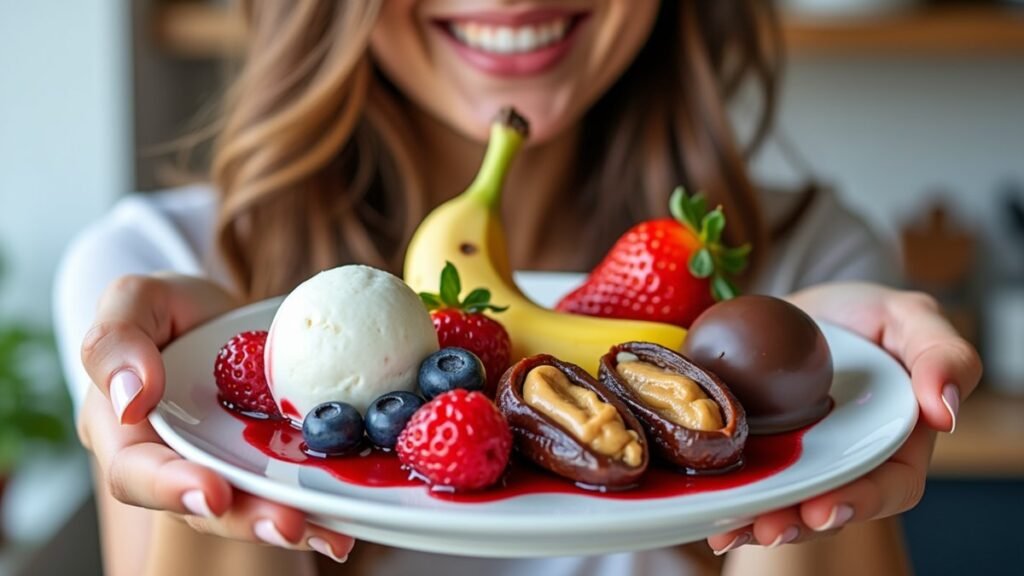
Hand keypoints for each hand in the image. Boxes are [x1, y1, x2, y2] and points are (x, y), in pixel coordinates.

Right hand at [79, 274, 354, 567]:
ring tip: (333, 534)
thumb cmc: (168, 310)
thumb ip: (116, 340)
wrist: (220, 315)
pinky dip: (324, 507)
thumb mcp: (136, 301)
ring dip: (294, 524)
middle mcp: (179, 466)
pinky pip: (297, 489)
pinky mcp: (274, 464)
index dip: (171, 489)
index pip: (136, 474)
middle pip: (206, 507)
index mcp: (128, 434)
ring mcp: (231, 470)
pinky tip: (350, 521)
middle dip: (247, 520)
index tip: (212, 492)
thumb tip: (131, 396)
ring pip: (256, 507)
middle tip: (287, 523)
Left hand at [706, 283, 981, 553]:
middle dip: (797, 523)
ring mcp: (796, 463)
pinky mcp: (754, 453)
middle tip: (769, 527)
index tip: (824, 508)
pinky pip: (742, 482)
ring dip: (757, 522)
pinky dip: (724, 499)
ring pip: (781, 503)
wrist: (796, 306)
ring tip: (730, 529)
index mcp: (894, 444)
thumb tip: (945, 412)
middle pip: (827, 506)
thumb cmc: (864, 315)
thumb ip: (942, 356)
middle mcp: (844, 464)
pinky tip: (705, 514)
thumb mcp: (910, 318)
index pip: (889, 486)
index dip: (861, 501)